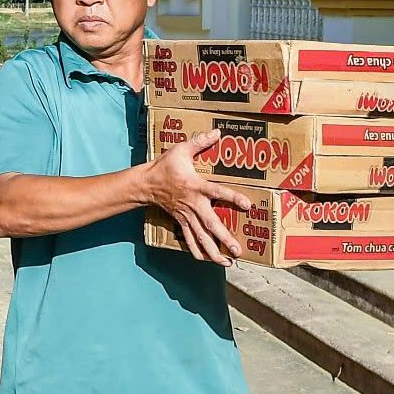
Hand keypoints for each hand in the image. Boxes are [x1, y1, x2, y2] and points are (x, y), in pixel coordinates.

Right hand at [142, 129, 253, 265]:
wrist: (145, 184)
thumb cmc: (164, 167)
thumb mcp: (180, 150)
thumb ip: (199, 142)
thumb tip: (217, 131)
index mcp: (196, 186)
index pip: (218, 192)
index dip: (232, 198)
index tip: (248, 205)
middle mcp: (193, 204)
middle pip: (211, 224)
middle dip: (225, 239)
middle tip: (238, 250)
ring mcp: (186, 216)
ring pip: (201, 237)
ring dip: (214, 251)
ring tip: (228, 262)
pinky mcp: (181, 222)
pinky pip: (190, 239)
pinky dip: (198, 251)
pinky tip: (209, 261)